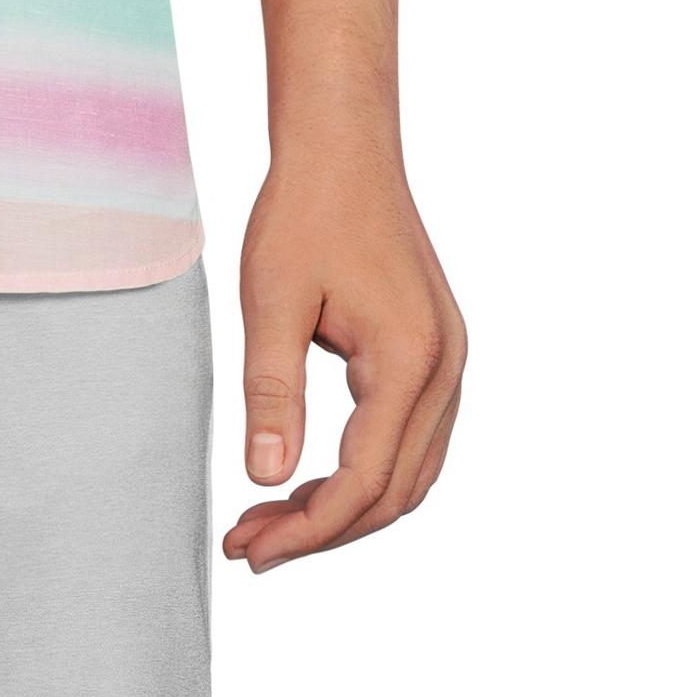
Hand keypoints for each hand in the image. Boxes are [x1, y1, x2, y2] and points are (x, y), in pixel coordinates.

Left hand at [227, 147, 464, 573]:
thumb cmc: (302, 210)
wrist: (343, 145)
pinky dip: (363, 467)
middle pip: (393, 491)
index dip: (307, 529)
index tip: (250, 550)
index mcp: (409, 361)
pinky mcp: (433, 350)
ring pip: (407, 470)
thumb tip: (265, 479)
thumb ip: (271, 392)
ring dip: (344, 503)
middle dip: (322, 528)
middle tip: (249, 543)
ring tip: (269, 517)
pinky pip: (409, 437)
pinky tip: (309, 473)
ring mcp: (447, 361)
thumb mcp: (271, 298)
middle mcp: (444, 370)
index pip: (363, 481)